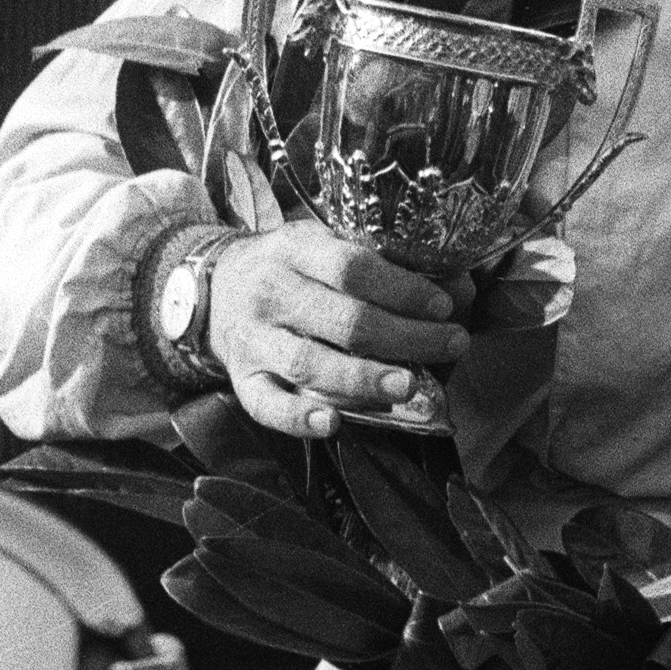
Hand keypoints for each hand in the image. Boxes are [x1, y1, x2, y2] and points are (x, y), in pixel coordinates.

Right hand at [208, 224, 478, 440]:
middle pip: (343, 320)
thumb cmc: (290, 268)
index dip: (402, 289)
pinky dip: (297, 418)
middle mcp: (271, 293)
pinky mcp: (242, 379)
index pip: (353, 268)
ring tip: (408, 385)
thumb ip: (381, 264)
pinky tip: (332, 424)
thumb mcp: (324, 245)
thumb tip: (458, 290)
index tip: (442, 306)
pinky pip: (266, 405)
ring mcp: (254, 340)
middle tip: (450, 344)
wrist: (212, 288)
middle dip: (404, 337)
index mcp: (295, 250)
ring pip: (309, 363)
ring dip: (363, 379)